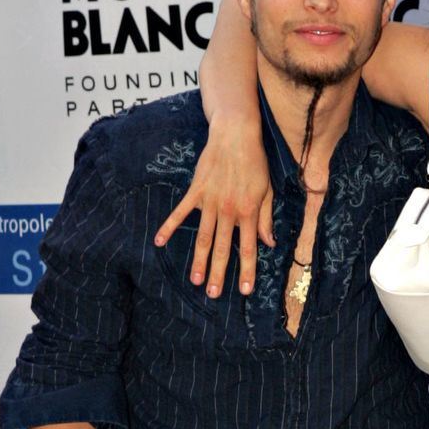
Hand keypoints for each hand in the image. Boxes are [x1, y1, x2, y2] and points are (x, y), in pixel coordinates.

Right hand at [153, 114, 273, 297]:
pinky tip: (160, 241)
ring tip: (195, 280)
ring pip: (204, 237)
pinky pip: (181, 212)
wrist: (235, 135)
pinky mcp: (196, 191)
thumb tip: (269, 243)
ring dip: (199, 260)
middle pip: (224, 248)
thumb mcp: (267, 191)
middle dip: (220, 273)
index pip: (249, 248)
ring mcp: (211, 202)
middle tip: (214, 294)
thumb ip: (267, 218)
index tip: (245, 290)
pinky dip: (170, 226)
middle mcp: (229, 211)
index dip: (248, 270)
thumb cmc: (255, 162)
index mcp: (249, 212)